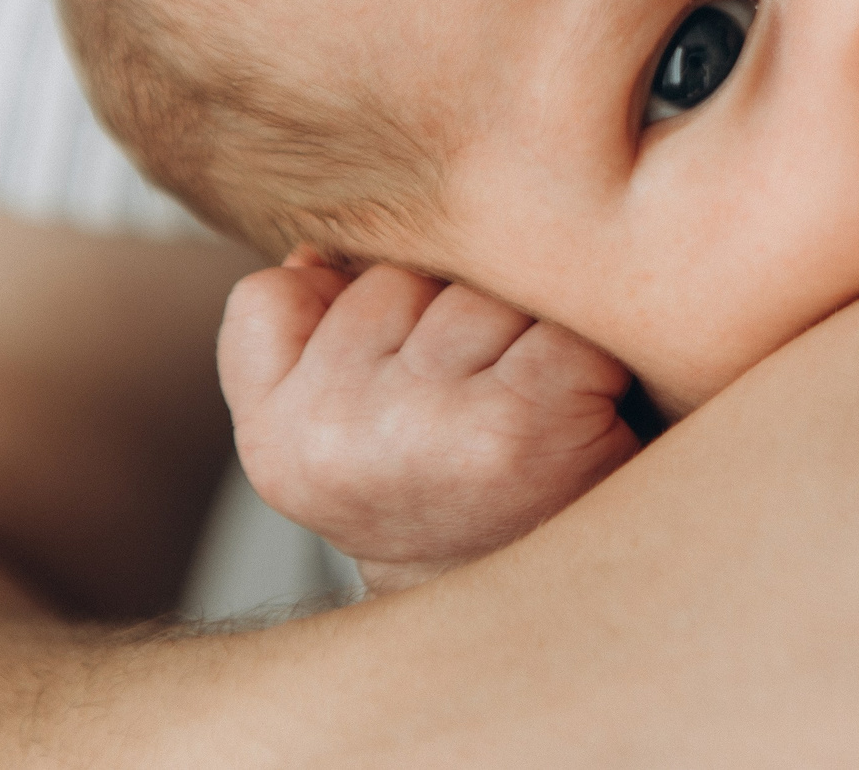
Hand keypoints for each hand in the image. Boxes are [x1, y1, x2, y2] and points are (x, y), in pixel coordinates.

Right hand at [217, 258, 639, 591]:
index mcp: (274, 438)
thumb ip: (302, 342)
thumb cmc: (440, 494)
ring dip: (520, 327)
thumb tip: (314, 254)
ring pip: (479, 289)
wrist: (531, 603)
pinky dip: (584, 352)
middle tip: (478, 394)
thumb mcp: (332, 433)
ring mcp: (427, 425)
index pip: (278, 294)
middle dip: (448, 315)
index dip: (350, 314)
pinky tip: (578, 407)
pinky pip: (556, 319)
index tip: (394, 372)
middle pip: (399, 277)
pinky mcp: (523, 420)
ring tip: (530, 400)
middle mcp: (335, 432)